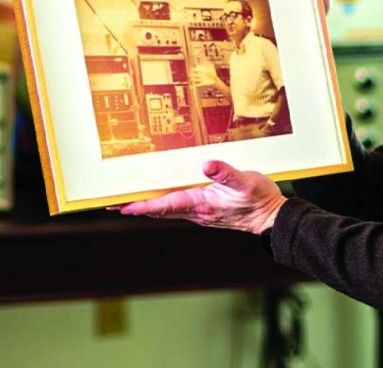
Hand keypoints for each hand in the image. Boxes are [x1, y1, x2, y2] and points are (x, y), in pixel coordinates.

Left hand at [112, 160, 286, 234]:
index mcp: (202, 205)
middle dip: (136, 207)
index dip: (142, 206)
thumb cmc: (259, 201)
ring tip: (128, 201)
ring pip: (167, 209)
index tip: (122, 206)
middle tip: (112, 204)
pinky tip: (161, 196)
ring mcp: (201, 212)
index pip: (165, 205)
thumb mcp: (245, 182)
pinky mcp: (207, 209)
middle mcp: (198, 211)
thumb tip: (206, 164)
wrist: (271, 218)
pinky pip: (178, 206)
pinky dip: (163, 203)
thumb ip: (225, 173)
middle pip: (159, 210)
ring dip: (147, 206)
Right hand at [190, 62, 217, 86]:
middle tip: (189, 75)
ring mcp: (202, 80)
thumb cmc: (213, 73)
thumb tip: (205, 59)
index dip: (194, 70)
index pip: (197, 71)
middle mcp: (201, 76)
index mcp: (202, 72)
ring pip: (197, 80)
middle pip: (196, 75)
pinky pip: (199, 84)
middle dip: (193, 75)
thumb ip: (208, 64)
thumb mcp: (211, 68)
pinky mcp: (204, 83)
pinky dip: (197, 85)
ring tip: (191, 79)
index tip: (191, 69)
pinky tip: (194, 85)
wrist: (215, 79)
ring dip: (194, 79)